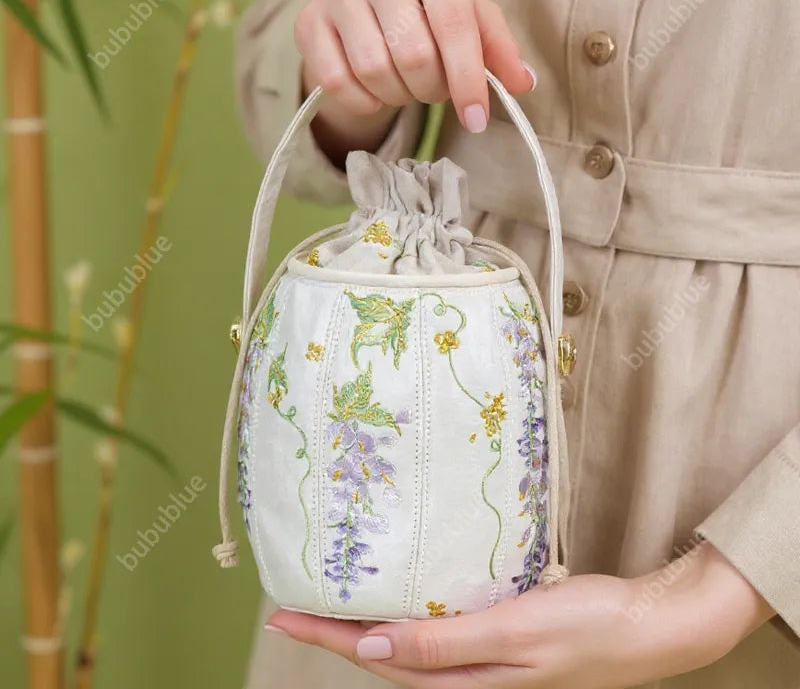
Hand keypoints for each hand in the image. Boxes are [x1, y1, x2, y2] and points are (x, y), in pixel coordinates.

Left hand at [265, 543, 773, 687]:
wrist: (648, 624)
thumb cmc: (586, 629)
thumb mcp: (513, 634)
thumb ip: (443, 645)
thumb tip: (371, 651)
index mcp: (464, 679)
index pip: (377, 660)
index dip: (326, 639)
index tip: (281, 617)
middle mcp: (465, 671)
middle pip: (384, 654)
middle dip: (336, 630)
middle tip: (294, 601)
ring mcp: (482, 654)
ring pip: (408, 640)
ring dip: (368, 620)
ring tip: (334, 593)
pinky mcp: (498, 630)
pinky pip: (438, 625)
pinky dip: (409, 610)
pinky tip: (403, 589)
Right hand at [294, 0, 534, 159]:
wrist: (367, 9)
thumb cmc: (429, 15)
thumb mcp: (470, 23)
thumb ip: (498, 50)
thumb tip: (523, 83)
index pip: (454, 24)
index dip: (467, 79)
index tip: (476, 118)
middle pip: (414, 54)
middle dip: (431, 89)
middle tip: (433, 91)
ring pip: (374, 70)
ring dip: (397, 96)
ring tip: (405, 87)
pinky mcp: (309, 21)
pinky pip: (338, 82)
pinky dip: (363, 101)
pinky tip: (374, 93)